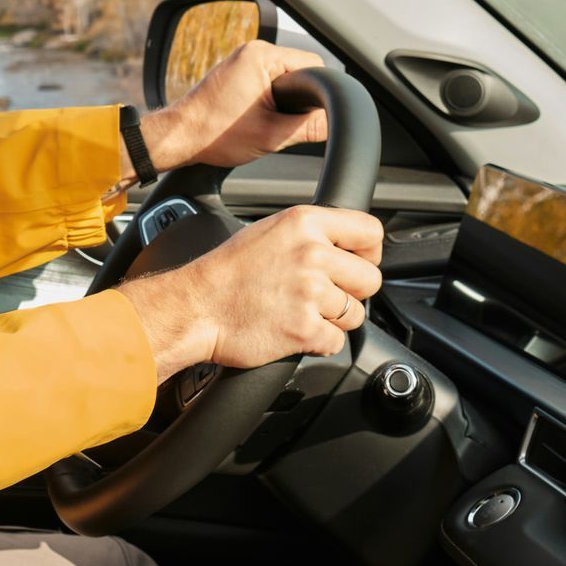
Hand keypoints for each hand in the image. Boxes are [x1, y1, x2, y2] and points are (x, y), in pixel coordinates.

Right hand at [116, 205, 384, 381]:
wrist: (194, 308)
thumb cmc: (225, 273)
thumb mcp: (268, 232)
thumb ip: (309, 235)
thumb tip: (345, 247)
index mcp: (304, 223)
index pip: (370, 231)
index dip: (369, 253)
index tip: (358, 264)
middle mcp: (312, 254)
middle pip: (370, 279)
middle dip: (352, 292)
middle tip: (324, 297)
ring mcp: (310, 292)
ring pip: (356, 314)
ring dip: (334, 320)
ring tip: (301, 313)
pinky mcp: (305, 328)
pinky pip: (336, 342)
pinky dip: (318, 343)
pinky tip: (293, 331)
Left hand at [122, 42, 327, 185]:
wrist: (178, 138)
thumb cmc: (213, 134)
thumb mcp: (271, 136)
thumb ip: (309, 127)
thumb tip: (334, 123)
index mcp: (261, 56)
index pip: (314, 65)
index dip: (319, 92)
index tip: (310, 114)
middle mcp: (252, 51)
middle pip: (300, 70)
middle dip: (300, 98)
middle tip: (285, 122)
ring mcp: (242, 60)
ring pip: (284, 77)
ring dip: (285, 99)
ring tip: (269, 121)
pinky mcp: (236, 72)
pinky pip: (267, 80)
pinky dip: (271, 98)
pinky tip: (260, 117)